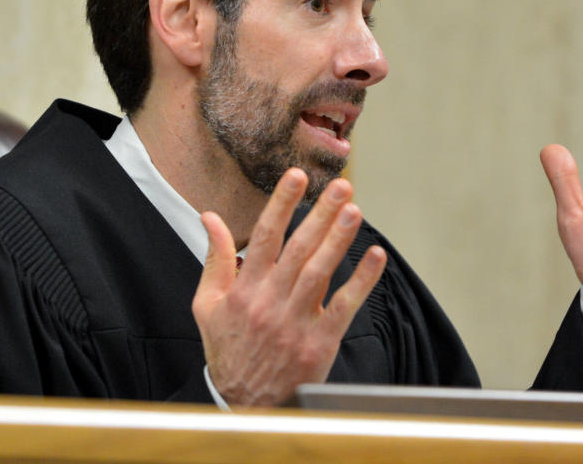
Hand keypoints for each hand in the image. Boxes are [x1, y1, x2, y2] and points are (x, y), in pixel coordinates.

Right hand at [191, 168, 386, 406]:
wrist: (246, 405)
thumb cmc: (227, 349)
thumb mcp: (207, 305)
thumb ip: (214, 259)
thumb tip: (209, 217)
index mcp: (244, 290)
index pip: (264, 237)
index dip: (281, 204)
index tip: (296, 176)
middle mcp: (270, 303)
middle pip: (299, 250)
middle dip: (321, 214)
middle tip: (340, 186)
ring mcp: (296, 323)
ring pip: (321, 273)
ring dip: (340, 239)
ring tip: (355, 210)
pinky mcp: (319, 343)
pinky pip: (344, 306)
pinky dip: (362, 281)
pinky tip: (375, 256)